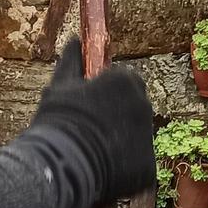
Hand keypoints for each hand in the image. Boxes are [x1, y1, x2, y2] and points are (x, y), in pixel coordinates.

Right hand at [30, 39, 156, 203]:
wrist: (64, 164)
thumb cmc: (58, 121)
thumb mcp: (59, 86)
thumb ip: (72, 61)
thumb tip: (75, 39)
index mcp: (125, 81)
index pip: (124, 81)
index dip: (107, 93)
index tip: (90, 105)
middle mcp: (144, 104)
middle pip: (134, 107)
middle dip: (118, 115)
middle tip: (91, 129)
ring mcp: (148, 136)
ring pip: (137, 135)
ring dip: (121, 140)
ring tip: (94, 151)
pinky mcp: (148, 166)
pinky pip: (137, 162)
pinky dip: (124, 165)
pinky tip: (102, 168)